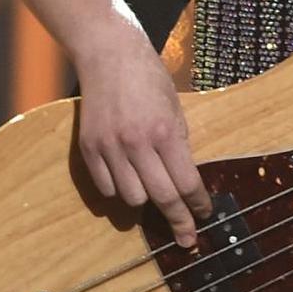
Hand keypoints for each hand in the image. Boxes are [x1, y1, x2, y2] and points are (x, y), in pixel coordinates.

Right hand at [72, 22, 211, 248]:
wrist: (109, 54)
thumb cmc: (149, 78)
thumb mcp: (175, 109)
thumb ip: (179, 145)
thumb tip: (185, 183)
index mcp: (164, 131)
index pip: (186, 182)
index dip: (198, 204)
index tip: (204, 215)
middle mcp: (136, 143)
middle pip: (162, 197)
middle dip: (178, 221)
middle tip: (187, 236)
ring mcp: (109, 147)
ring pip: (131, 198)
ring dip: (145, 200)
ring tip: (151, 190)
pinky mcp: (88, 148)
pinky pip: (106, 188)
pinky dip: (118, 190)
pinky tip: (127, 180)